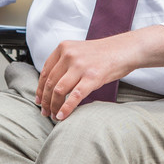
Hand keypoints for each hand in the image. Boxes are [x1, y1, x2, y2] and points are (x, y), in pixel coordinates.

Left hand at [35, 25, 163, 120]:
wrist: (125, 49)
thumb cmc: (103, 53)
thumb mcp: (79, 51)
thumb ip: (65, 62)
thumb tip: (51, 84)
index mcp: (64, 47)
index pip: (45, 71)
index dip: (40, 88)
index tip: (39, 100)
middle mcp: (69, 55)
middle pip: (50, 82)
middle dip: (45, 100)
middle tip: (44, 111)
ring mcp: (80, 66)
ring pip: (58, 90)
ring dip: (53, 106)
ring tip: (53, 115)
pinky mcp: (92, 77)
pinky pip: (74, 96)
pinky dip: (66, 108)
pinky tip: (62, 116)